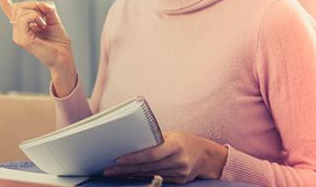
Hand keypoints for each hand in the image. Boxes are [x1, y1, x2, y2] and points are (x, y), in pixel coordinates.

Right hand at [0, 0, 76, 94]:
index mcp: (22, 24)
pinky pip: (25, 18)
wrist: (63, 56)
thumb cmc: (58, 39)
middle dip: (34, 4)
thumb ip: (46, 8)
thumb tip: (40, 3)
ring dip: (36, 12)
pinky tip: (41, 25)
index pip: (8, 7)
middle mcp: (17, 30)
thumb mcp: (53, 17)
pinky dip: (35, 17)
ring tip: (44, 23)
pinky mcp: (22, 39)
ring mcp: (17, 35)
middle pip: (18, 6)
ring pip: (21, 11)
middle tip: (46, 15)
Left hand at [103, 131, 227, 184]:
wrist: (207, 155)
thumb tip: (131, 141)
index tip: (118, 159)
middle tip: (109, 170)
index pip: (151, 154)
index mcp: (176, 146)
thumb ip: (154, 139)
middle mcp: (178, 161)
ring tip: (114, 173)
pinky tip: (130, 176)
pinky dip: (142, 177)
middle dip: (126, 169)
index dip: (134, 158)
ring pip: (150, 175)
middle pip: (147, 167)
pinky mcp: (179, 181)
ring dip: (130, 175)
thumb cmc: (185, 140)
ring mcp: (179, 173)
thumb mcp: (171, 135)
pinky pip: (157, 179)